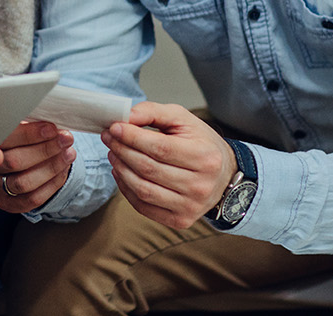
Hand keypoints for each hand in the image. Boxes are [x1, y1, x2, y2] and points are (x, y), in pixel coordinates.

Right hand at [0, 120, 75, 212]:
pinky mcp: (7, 203)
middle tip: (66, 139)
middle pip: (14, 162)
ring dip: (51, 167)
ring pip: (23, 183)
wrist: (23, 163)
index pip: (4, 139)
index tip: (51, 128)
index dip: (29, 135)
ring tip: (69, 154)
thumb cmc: (23, 138)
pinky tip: (63, 170)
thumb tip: (48, 111)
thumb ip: (28, 121)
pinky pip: (32, 199)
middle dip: (45, 150)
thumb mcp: (21, 125)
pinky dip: (52, 184)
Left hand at [101, 102, 236, 229]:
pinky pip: (144, 207)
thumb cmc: (200, 143)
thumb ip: (153, 112)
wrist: (224, 175)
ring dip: (121, 170)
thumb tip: (125, 117)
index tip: (114, 127)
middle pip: (148, 168)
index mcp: (205, 157)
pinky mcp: (180, 221)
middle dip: (122, 150)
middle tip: (108, 138)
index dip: (132, 137)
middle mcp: (200, 185)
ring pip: (143, 189)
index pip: (160, 148)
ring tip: (113, 153)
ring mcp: (191, 206)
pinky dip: (126, 189)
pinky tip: (121, 173)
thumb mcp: (183, 119)